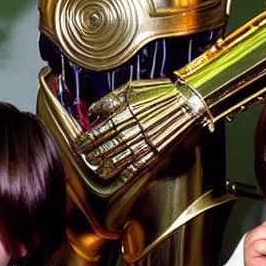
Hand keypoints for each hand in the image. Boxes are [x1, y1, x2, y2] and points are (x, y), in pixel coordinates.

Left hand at [73, 78, 201, 186]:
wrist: (187, 101)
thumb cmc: (158, 92)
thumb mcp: (130, 89)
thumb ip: (109, 100)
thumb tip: (93, 110)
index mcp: (124, 114)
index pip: (98, 131)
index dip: (86, 140)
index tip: (79, 145)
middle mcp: (132, 130)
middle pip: (107, 146)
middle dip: (94, 154)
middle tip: (87, 158)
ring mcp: (144, 142)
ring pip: (120, 158)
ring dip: (107, 166)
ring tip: (99, 170)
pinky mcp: (156, 151)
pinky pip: (139, 165)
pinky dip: (128, 172)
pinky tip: (120, 176)